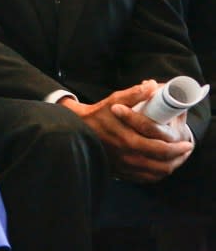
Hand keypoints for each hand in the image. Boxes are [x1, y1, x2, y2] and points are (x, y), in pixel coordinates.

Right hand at [60, 81, 192, 182]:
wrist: (78, 128)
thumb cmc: (99, 114)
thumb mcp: (114, 100)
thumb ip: (134, 94)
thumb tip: (152, 86)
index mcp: (128, 139)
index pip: (160, 149)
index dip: (177, 148)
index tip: (187, 143)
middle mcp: (127, 156)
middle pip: (161, 164)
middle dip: (177, 158)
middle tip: (185, 151)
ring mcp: (123, 166)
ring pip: (155, 173)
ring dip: (169, 167)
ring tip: (176, 159)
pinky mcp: (120, 172)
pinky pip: (144, 178)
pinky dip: (156, 174)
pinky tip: (160, 166)